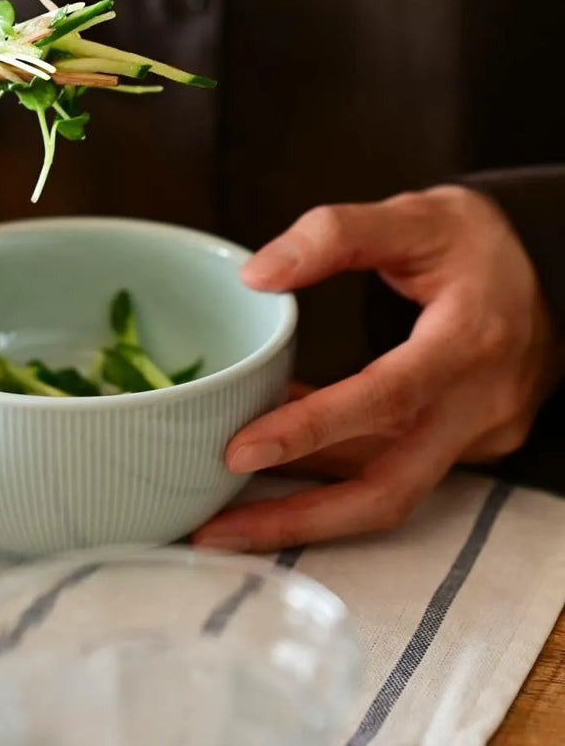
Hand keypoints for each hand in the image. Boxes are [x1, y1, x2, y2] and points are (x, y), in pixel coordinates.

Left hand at [195, 185, 557, 551]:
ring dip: (305, 511)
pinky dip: (333, 477)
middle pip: (387, 488)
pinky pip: (394, 473)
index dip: (312, 430)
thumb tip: (257, 276)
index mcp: (468, 342)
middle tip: (214, 530)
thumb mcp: (414, 215)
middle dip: (297, 518)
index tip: (238, 452)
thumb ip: (335, 235)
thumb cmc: (474, 243)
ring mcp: (476, 435)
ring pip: (386, 493)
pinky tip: (278, 468)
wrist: (553, 271)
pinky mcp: (465, 447)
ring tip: (226, 517)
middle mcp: (478, 405)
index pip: (386, 398)